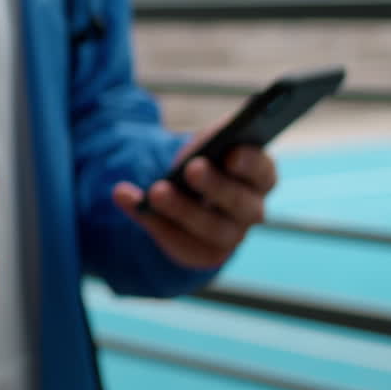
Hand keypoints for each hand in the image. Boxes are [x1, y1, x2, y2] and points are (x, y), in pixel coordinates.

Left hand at [112, 131, 277, 269]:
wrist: (188, 202)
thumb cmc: (204, 164)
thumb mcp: (208, 145)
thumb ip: (214, 136)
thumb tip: (213, 136)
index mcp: (258, 178)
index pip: (263, 172)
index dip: (250, 164)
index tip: (231, 154)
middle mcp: (251, 210)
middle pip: (239, 202)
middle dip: (215, 185)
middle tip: (192, 168)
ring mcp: (230, 236)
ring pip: (210, 228)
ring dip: (181, 209)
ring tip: (156, 192)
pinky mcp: (204, 254)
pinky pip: (179, 242)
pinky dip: (152, 222)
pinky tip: (127, 199)